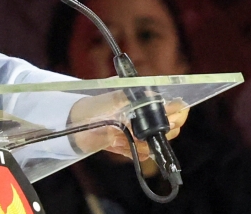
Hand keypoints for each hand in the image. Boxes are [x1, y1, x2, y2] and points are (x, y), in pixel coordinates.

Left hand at [69, 91, 186, 159]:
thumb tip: (151, 95)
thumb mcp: (111, 96)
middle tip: (139, 130)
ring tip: (121, 136)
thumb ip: (130, 96)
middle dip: (159, 132)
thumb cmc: (93, 105)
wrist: (74, 122)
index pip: (172, 109)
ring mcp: (137, 134)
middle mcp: (144, 118)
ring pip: (155, 145)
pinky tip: (118, 144)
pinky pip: (140, 155)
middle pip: (170, 130)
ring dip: (141, 143)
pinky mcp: (129, 147)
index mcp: (143, 102)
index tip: (173, 117)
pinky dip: (131, 152)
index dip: (177, 113)